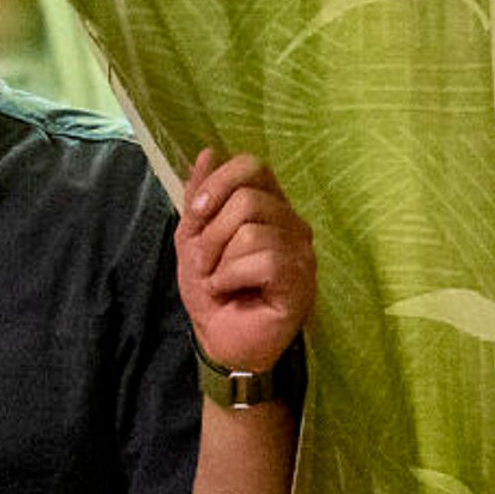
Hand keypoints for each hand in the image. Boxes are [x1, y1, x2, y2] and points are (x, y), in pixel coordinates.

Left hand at [176, 149, 316, 376]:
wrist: (219, 342)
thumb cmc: (212, 291)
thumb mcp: (193, 238)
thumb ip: (200, 197)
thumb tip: (207, 152)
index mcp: (268, 206)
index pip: (253, 166)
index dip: (219, 184)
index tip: (197, 213)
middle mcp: (291, 222)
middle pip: (249, 198)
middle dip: (212, 233)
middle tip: (206, 263)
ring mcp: (301, 251)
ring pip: (253, 230)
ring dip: (221, 260)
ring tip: (219, 281)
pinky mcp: (301, 280)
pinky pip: (265, 259)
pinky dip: (233, 276)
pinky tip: (232, 291)